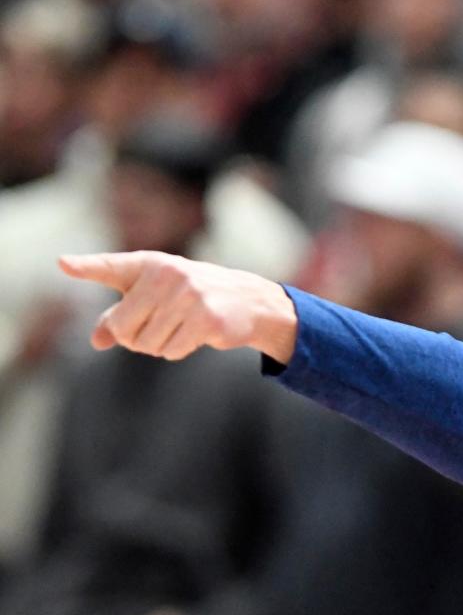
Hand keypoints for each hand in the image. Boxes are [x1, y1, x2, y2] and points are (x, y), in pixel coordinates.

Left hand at [59, 251, 297, 362]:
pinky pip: (171, 351)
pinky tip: (194, 335)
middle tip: (154, 330)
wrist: (247, 300)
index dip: (86, 266)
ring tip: (178, 329)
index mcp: (150, 264)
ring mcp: (189, 296)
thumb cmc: (191, 296)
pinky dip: (177, 351)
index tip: (64, 264)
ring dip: (158, 346)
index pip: (111, 266)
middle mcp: (168, 275)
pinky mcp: (207, 318)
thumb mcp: (154, 299)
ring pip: (147, 344)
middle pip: (123, 328)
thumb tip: (97, 340)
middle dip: (133, 339)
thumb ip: (120, 317)